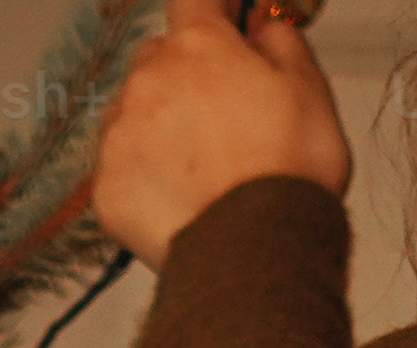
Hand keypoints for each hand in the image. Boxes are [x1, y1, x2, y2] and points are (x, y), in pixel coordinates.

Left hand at [91, 0, 350, 272]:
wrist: (258, 255)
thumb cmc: (289, 172)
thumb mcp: (310, 88)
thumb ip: (278, 40)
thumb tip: (259, 24)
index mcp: (198, 46)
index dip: (211, 8)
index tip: (225, 20)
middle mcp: (148, 81)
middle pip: (157, 56)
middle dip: (184, 71)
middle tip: (221, 109)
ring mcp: (120, 136)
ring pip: (132, 110)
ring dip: (158, 122)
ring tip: (200, 162)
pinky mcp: (106, 189)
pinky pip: (120, 166)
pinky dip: (144, 173)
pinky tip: (180, 194)